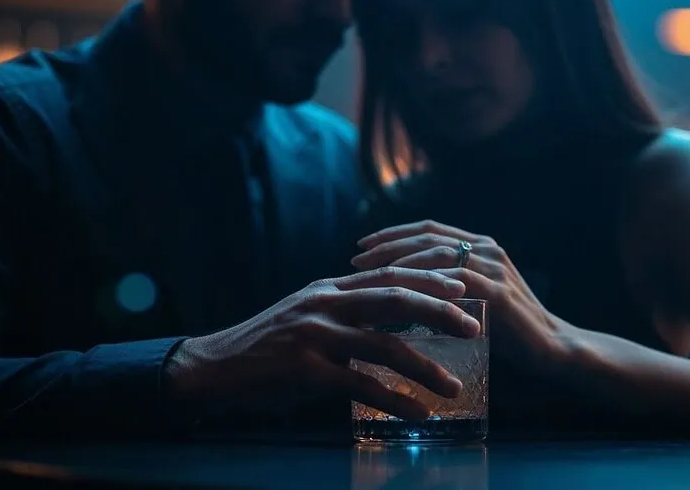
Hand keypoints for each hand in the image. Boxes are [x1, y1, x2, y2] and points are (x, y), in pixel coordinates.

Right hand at [164, 267, 482, 420]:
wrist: (215, 367)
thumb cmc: (264, 345)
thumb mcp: (305, 314)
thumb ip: (343, 312)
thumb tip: (387, 320)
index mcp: (328, 288)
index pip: (387, 276)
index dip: (427, 279)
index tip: (461, 288)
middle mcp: (324, 304)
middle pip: (394, 300)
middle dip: (439, 311)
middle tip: (474, 326)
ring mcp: (315, 336)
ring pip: (383, 346)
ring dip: (424, 367)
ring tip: (453, 387)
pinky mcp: (305, 371)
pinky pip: (361, 386)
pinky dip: (395, 400)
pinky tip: (417, 413)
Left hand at [352, 220, 569, 368]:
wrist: (552, 348)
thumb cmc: (510, 330)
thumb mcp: (475, 298)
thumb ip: (449, 288)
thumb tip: (403, 294)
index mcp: (480, 246)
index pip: (429, 229)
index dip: (393, 235)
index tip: (362, 246)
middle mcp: (486, 249)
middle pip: (427, 237)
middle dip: (387, 246)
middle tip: (356, 259)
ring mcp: (493, 267)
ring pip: (436, 255)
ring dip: (398, 263)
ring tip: (370, 276)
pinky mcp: (497, 291)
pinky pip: (452, 282)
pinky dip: (423, 286)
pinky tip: (399, 296)